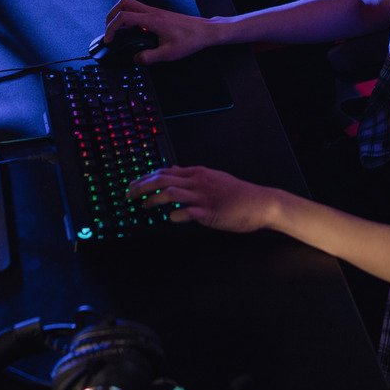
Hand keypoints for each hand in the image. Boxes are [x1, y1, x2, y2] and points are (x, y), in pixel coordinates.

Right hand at [101, 0, 217, 63]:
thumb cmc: (190, 40)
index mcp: (152, 20)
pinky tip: (133, 33)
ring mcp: (155, 12)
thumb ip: (150, 57)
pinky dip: (130, 19)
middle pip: (123, 3)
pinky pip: (138, 11)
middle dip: (111, 15)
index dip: (111, 28)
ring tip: (117, 32)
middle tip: (108, 31)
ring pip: (130, 5)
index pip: (124, 17)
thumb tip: (136, 59)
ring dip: (119, 15)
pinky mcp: (158, 15)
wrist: (205, 31)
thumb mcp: (169, 54)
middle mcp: (152, 12)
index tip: (109, 40)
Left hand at [127, 166, 278, 233]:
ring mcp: (203, 197)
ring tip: (143, 206)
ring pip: (171, 193)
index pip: (164, 171)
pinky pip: (188, 212)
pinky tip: (169, 219)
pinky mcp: (210, 212)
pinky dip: (175, 215)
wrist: (260, 203)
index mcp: (197, 173)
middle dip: (141, 186)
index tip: (132, 185)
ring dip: (153, 200)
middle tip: (128, 195)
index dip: (145, 178)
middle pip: (162, 179)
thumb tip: (174, 170)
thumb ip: (192, 175)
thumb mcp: (213, 178)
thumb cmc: (237, 193)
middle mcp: (197, 182)